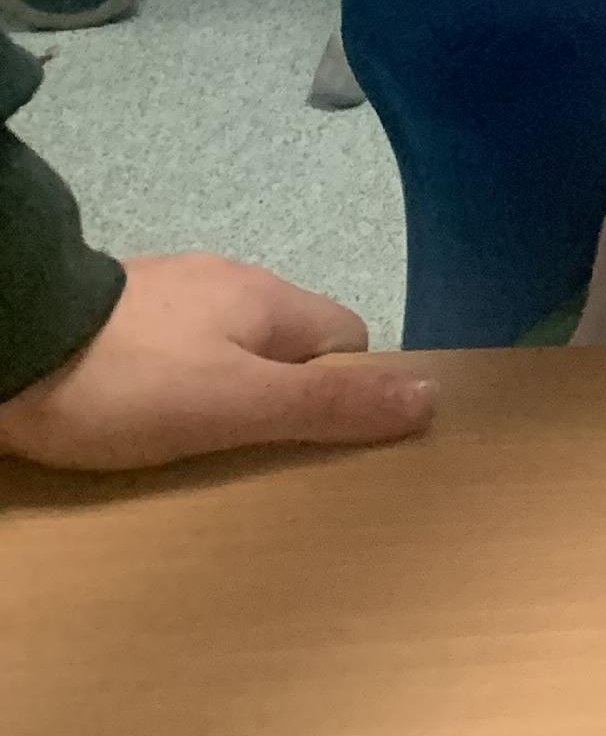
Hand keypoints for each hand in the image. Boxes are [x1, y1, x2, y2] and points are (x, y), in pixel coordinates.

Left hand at [0, 259, 433, 473]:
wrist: (9, 339)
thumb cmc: (129, 380)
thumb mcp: (237, 405)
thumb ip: (328, 403)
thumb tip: (432, 395)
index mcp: (269, 299)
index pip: (347, 339)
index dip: (344, 390)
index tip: (315, 441)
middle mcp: (228, 281)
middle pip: (287, 343)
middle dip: (282, 394)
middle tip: (253, 454)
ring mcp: (168, 290)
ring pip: (227, 343)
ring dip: (224, 387)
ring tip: (192, 444)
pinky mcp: (117, 310)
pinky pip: (172, 346)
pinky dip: (171, 379)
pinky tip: (140, 413)